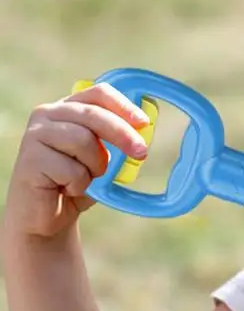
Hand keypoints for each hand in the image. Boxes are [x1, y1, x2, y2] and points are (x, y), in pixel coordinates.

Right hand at [4, 82, 151, 237]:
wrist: (46, 216)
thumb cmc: (77, 182)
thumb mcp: (102, 157)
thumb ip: (117, 142)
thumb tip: (145, 133)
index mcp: (68, 108)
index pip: (98, 94)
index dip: (124, 105)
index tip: (144, 123)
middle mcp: (48, 114)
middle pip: (94, 115)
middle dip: (122, 134)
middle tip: (142, 153)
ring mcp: (35, 134)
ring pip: (83, 140)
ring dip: (96, 166)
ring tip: (86, 178)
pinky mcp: (30, 159)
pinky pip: (71, 170)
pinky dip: (79, 184)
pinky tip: (67, 189)